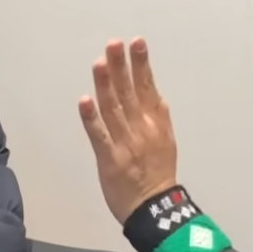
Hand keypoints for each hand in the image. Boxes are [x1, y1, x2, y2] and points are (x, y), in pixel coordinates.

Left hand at [78, 38, 178, 224]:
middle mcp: (141, 129)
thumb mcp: (167, 140)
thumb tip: (155, 92)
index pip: (148, 88)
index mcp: (156, 123)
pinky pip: (99, 136)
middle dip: (121, 67)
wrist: (155, 209)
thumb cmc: (158, 174)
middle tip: (114, 43)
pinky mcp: (109, 159)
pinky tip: (85, 100)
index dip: (142, 65)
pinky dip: (92, 118)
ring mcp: (125, 143)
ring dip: (106, 85)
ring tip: (100, 62)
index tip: (136, 42)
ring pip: (113, 109)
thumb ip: (159, 116)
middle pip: (129, 93)